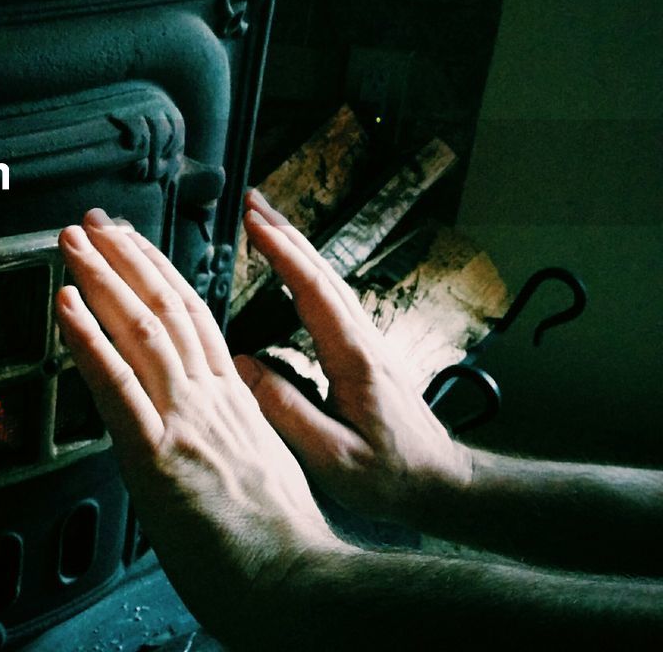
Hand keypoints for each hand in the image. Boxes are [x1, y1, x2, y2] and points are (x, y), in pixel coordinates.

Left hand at [55, 209, 346, 629]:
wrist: (299, 586)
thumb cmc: (282, 545)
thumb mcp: (266, 468)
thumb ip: (235, 432)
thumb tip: (213, 419)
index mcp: (237, 401)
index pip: (194, 318)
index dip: (160, 275)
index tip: (135, 244)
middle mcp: (213, 398)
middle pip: (166, 307)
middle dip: (126, 257)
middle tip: (94, 222)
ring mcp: (186, 421)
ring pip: (141, 330)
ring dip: (100, 278)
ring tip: (73, 242)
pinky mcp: (158, 455)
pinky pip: (116, 385)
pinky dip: (87, 339)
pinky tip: (64, 305)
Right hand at [236, 190, 473, 525]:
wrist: (443, 485)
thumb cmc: (392, 477)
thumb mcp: (332, 457)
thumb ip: (285, 411)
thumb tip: (243, 367)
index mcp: (353, 358)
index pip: (312, 290)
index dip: (280, 252)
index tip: (252, 222)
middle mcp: (364, 340)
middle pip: (322, 271)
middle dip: (285, 231)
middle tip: (251, 201)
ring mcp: (368, 343)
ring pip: (329, 279)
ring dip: (296, 246)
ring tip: (265, 223)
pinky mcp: (366, 353)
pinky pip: (331, 297)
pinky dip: (307, 271)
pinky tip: (293, 270)